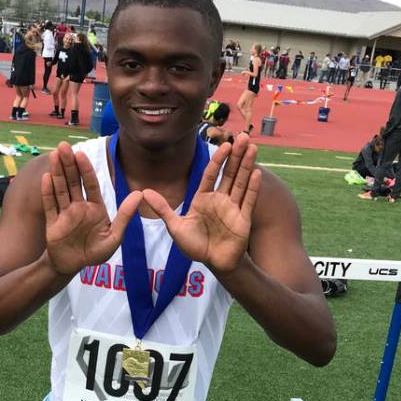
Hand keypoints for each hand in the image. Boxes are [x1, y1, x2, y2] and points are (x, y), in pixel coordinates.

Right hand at [42, 142, 142, 275]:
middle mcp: (78, 206)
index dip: (86, 169)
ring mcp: (64, 213)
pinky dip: (48, 192)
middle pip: (73, 182)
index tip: (81, 154)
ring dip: (57, 172)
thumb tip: (139, 194)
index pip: (90, 184)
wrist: (73, 266)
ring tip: (54, 154)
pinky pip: (49, 205)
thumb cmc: (95, 252)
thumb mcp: (114, 236)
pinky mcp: (52, 223)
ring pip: (60, 189)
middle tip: (64, 146)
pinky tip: (47, 177)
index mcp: (95, 207)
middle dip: (69, 164)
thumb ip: (125, 215)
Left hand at [142, 134, 260, 273]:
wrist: (212, 263)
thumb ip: (162, 209)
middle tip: (242, 137)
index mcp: (204, 198)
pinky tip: (256, 173)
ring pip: (241, 182)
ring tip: (251, 147)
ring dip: (247, 165)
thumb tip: (143, 192)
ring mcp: (233, 208)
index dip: (217, 160)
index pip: (211, 174)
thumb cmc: (195, 246)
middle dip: (236, 156)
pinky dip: (253, 188)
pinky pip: (249, 201)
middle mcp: (220, 199)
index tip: (223, 145)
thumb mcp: (175, 227)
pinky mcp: (244, 219)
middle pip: (229, 173)